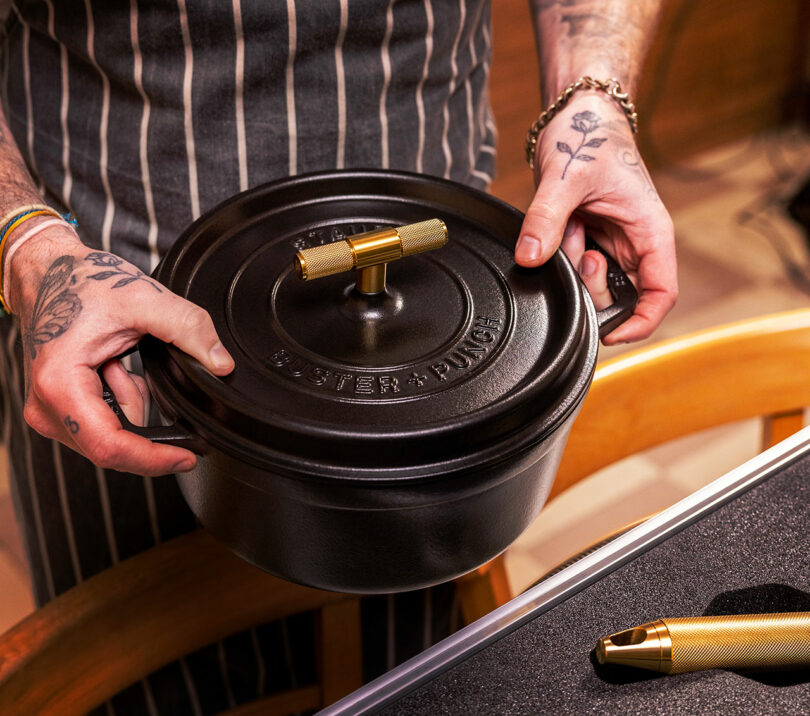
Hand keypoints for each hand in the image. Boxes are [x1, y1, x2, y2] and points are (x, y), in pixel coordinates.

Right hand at [8, 223, 234, 475]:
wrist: (46, 270)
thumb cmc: (80, 281)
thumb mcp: (143, 298)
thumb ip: (189, 328)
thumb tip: (222, 364)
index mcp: (60, 384)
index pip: (110, 446)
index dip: (153, 459)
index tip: (187, 458)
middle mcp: (46, 406)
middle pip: (111, 448)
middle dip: (150, 430)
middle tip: (168, 396)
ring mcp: (49, 409)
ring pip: (111, 434)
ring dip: (133, 403)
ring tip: (124, 360)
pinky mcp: (57, 407)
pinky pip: (104, 421)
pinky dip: (122, 398)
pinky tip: (117, 367)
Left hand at [515, 93, 676, 343]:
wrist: (576, 115)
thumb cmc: (588, 136)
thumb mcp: (565, 177)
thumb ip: (546, 220)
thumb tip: (528, 258)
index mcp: (650, 231)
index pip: (660, 294)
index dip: (640, 323)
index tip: (608, 334)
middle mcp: (635, 243)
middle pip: (620, 297)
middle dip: (590, 287)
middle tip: (574, 250)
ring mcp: (611, 244)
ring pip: (594, 285)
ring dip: (573, 267)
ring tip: (567, 227)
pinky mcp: (590, 239)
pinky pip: (574, 266)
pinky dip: (561, 255)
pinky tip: (561, 227)